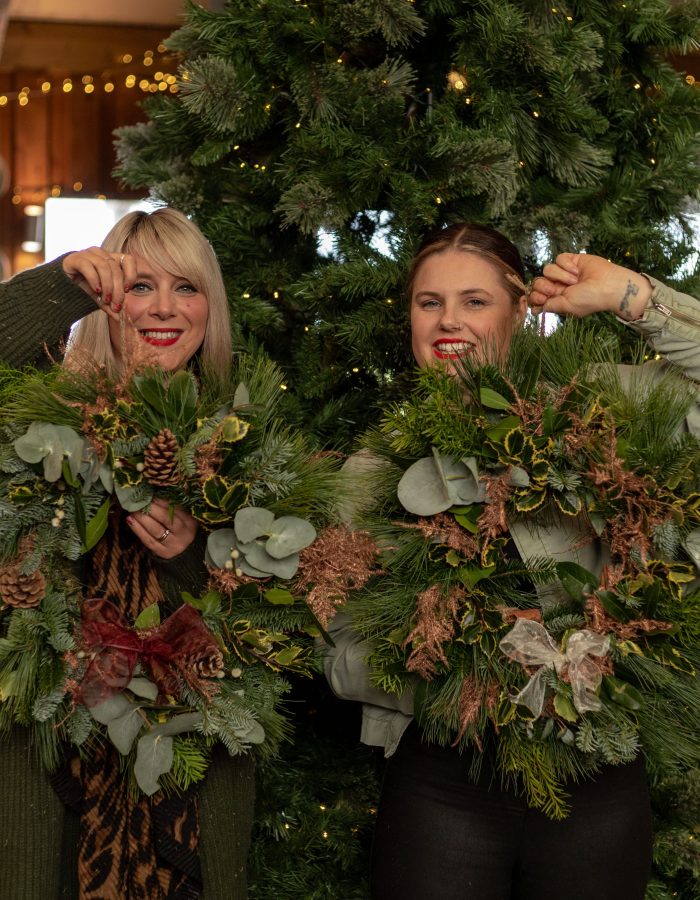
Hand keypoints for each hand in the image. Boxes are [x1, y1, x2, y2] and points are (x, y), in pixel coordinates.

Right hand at [62, 248, 137, 319]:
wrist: (61, 285)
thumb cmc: (84, 287)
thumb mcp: (100, 298)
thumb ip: (110, 305)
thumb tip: (119, 317)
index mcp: (111, 259)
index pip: (128, 259)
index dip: (131, 274)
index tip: (127, 290)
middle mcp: (101, 254)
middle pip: (116, 268)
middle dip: (118, 289)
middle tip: (116, 305)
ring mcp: (88, 254)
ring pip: (104, 266)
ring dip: (107, 285)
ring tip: (105, 299)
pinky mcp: (75, 258)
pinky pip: (88, 266)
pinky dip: (94, 279)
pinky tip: (96, 290)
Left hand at [126, 499, 197, 559]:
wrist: (186, 551)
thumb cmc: (182, 529)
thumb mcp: (184, 517)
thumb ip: (173, 506)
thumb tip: (153, 494)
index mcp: (190, 521)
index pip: (175, 509)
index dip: (161, 501)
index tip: (150, 494)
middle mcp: (184, 533)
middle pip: (166, 519)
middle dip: (151, 509)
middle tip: (139, 501)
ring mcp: (173, 544)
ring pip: (156, 530)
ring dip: (142, 518)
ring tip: (133, 509)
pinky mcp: (163, 552)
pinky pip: (149, 541)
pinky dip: (138, 530)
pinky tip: (130, 520)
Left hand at [529, 253, 652, 320]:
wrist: (609, 285)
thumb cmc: (590, 299)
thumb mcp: (567, 306)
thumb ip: (549, 306)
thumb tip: (534, 310)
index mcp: (557, 299)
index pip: (536, 296)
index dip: (534, 296)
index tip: (541, 298)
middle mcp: (559, 286)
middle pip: (538, 282)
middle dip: (543, 286)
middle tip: (554, 289)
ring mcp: (564, 273)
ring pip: (547, 269)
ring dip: (559, 275)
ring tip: (574, 280)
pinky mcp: (572, 260)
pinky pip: (559, 258)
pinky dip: (566, 265)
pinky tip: (577, 271)